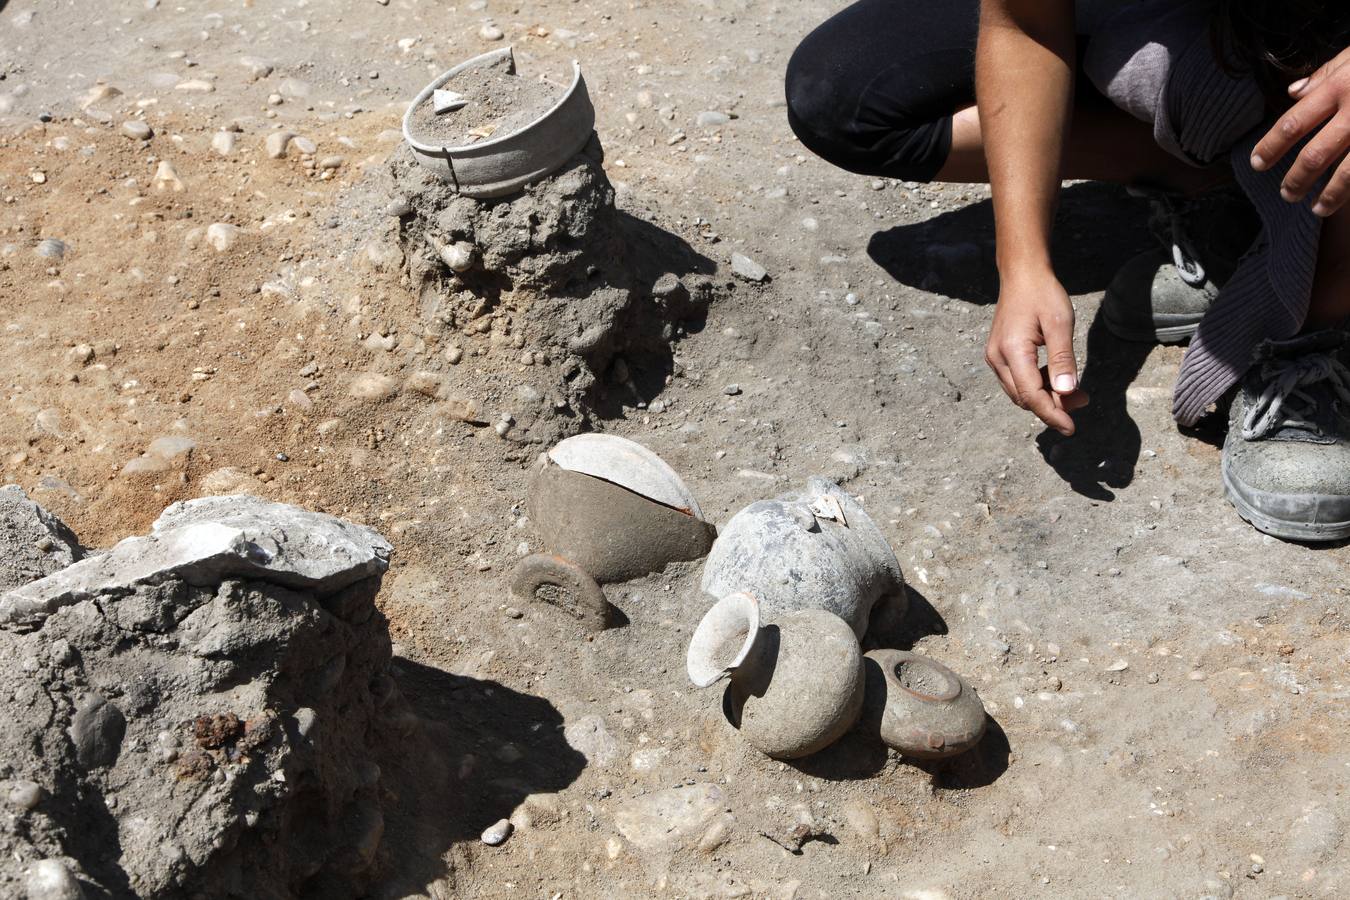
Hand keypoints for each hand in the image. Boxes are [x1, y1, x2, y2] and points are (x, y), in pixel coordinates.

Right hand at [985, 270, 1088, 434]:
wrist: (1021, 274)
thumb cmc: (1043, 294)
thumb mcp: (1060, 323)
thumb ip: (1063, 359)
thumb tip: (1068, 392)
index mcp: (1012, 351)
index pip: (1031, 396)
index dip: (1052, 414)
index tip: (1071, 428)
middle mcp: (997, 358)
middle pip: (1024, 398)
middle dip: (1053, 407)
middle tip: (1083, 401)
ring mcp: (995, 357)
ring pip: (1020, 392)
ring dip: (1046, 398)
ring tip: (1076, 393)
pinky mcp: (999, 355)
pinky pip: (1017, 381)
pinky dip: (1037, 386)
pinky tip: (1057, 379)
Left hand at [1251, 45, 1349, 215]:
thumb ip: (1325, 73)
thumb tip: (1292, 93)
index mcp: (1340, 88)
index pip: (1293, 124)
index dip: (1271, 147)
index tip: (1258, 163)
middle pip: (1314, 156)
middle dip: (1296, 179)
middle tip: (1287, 194)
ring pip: (1347, 173)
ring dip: (1329, 196)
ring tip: (1316, 208)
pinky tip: (1349, 200)